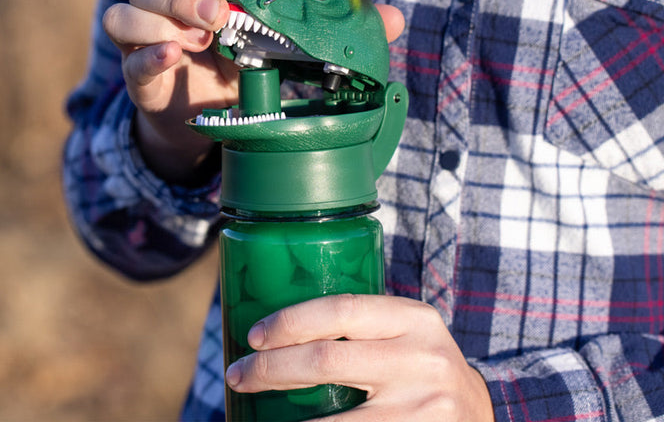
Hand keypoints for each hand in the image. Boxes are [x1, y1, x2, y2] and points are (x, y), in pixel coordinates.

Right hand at [102, 0, 405, 184]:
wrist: (213, 119)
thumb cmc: (249, 67)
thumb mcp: (287, 46)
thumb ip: (334, 29)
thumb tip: (393, 18)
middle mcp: (164, 6)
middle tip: (220, 16)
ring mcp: (146, 41)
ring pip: (126, 13)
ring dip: (160, 21)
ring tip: (200, 43)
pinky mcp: (138, 78)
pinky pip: (127, 60)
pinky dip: (146, 57)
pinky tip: (173, 59)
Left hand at [225, 294, 493, 421]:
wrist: (482, 416)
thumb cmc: (427, 370)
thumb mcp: (409, 334)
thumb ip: (367, 327)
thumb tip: (284, 329)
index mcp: (414, 318)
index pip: (340, 309)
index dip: (291, 321)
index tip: (254, 335)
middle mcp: (421, 358)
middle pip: (326, 358)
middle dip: (271, 368)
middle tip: (239, 374)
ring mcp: (422, 407)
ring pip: (332, 418)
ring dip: (283, 415)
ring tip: (251, 403)